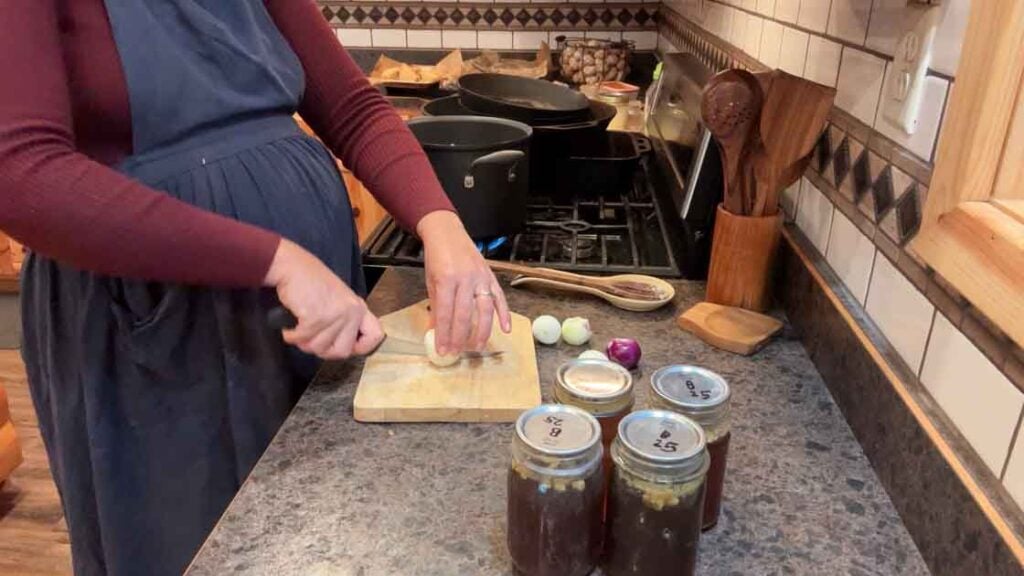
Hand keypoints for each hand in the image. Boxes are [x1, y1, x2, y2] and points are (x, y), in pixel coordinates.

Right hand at [264, 239, 383, 358]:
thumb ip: (346, 322)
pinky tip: (289, 328)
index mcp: (359, 308)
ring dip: (304, 342)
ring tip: (299, 329)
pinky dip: (292, 336)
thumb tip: (344, 349)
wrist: (293, 266)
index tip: (343, 344)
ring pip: (320, 348)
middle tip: (311, 339)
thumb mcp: (339, 301)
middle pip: (342, 352)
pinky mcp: (317, 317)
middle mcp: (352, 312)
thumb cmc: (311, 283)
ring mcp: (336, 315)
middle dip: (323, 350)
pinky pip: (304, 339)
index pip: (375, 336)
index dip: (361, 347)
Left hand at [418, 211, 510, 353]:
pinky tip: (506, 329)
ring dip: (482, 331)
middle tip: (457, 352)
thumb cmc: (437, 256)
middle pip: (465, 315)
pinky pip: (500, 298)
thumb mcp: (430, 281)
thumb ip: (435, 307)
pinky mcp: (490, 276)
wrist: (447, 232)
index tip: (443, 350)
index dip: (444, 334)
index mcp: (446, 280)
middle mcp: (465, 279)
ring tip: (477, 347)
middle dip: (460, 337)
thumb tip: (434, 331)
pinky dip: (504, 314)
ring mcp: (481, 278)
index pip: (445, 314)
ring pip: (484, 310)